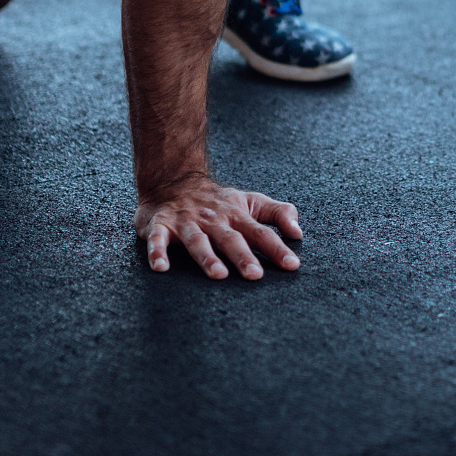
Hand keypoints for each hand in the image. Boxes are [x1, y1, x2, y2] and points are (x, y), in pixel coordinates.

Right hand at [137, 179, 302, 279]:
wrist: (173, 181)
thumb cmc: (217, 201)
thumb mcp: (250, 202)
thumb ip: (277, 214)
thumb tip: (299, 233)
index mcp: (236, 216)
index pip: (261, 232)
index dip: (277, 248)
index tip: (292, 265)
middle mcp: (213, 219)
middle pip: (230, 239)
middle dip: (242, 256)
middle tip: (255, 275)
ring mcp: (186, 222)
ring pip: (198, 241)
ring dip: (207, 257)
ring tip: (218, 274)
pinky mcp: (160, 225)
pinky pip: (157, 239)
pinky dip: (157, 252)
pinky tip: (161, 267)